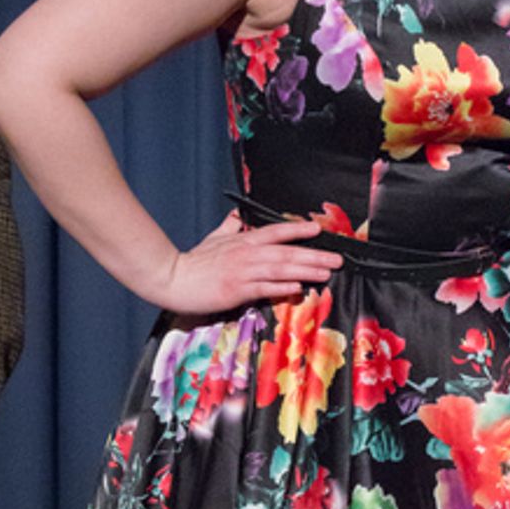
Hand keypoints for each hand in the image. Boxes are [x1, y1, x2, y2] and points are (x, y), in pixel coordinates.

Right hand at [161, 210, 341, 317]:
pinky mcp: (236, 290)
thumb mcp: (213, 239)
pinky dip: (282, 287)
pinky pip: (264, 287)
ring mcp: (242, 272)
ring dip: (305, 270)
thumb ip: (228, 228)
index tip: (318, 230)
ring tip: (326, 272)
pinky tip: (298, 288)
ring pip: (280, 269)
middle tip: (336, 259)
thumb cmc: (193, 262)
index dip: (298, 230)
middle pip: (286, 252)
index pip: (276, 232)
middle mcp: (246, 254)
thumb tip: (236, 218)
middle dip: (314, 255)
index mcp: (242, 241)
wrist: (172, 279)